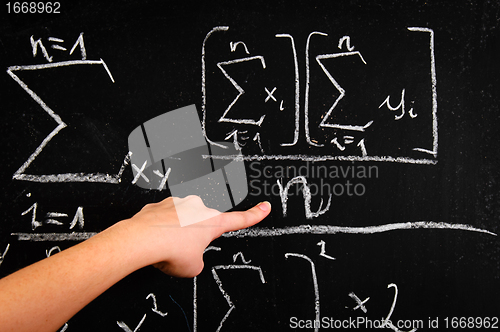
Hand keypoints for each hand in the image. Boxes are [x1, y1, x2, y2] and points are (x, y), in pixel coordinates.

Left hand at [118, 196, 270, 277]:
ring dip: (177, 234)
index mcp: (212, 222)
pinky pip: (164, 220)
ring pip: (181, 222)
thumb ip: (197, 258)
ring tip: (165, 248)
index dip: (255, 215)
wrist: (141, 240)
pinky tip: (153, 240)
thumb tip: (188, 252)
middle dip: (195, 237)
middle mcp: (197, 207)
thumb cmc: (170, 251)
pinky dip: (160, 231)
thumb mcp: (193, 267)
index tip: (265, 207)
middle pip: (202, 225)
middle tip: (183, 251)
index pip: (240, 219)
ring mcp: (177, 203)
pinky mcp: (159, 205)